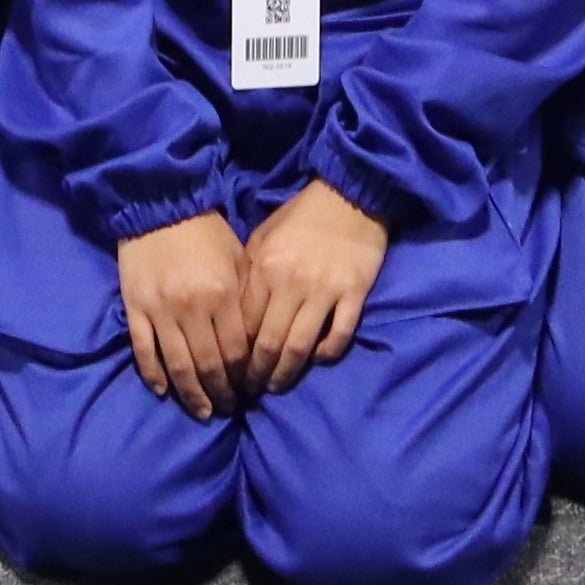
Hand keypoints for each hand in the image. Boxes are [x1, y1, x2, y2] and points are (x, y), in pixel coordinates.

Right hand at [116, 209, 253, 417]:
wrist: (160, 204)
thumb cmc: (207, 232)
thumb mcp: (239, 258)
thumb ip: (247, 298)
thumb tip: (257, 341)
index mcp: (222, 294)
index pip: (237, 351)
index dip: (244, 377)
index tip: (250, 391)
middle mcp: (192, 308)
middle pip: (209, 366)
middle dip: (222, 394)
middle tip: (229, 410)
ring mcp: (160, 311)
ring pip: (177, 366)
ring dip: (192, 395)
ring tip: (203, 412)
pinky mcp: (136, 308)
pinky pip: (144, 352)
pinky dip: (154, 376)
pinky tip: (165, 392)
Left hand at [237, 179, 388, 394]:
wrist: (347, 193)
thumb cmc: (300, 216)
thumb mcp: (263, 237)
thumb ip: (248, 275)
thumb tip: (233, 315)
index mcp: (265, 269)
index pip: (243, 325)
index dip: (235, 355)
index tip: (230, 371)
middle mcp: (292, 283)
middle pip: (269, 344)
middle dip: (257, 375)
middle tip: (250, 391)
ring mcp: (325, 290)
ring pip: (300, 347)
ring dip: (286, 374)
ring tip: (277, 387)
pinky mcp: (354, 293)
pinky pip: (339, 335)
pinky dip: (326, 353)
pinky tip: (317, 359)